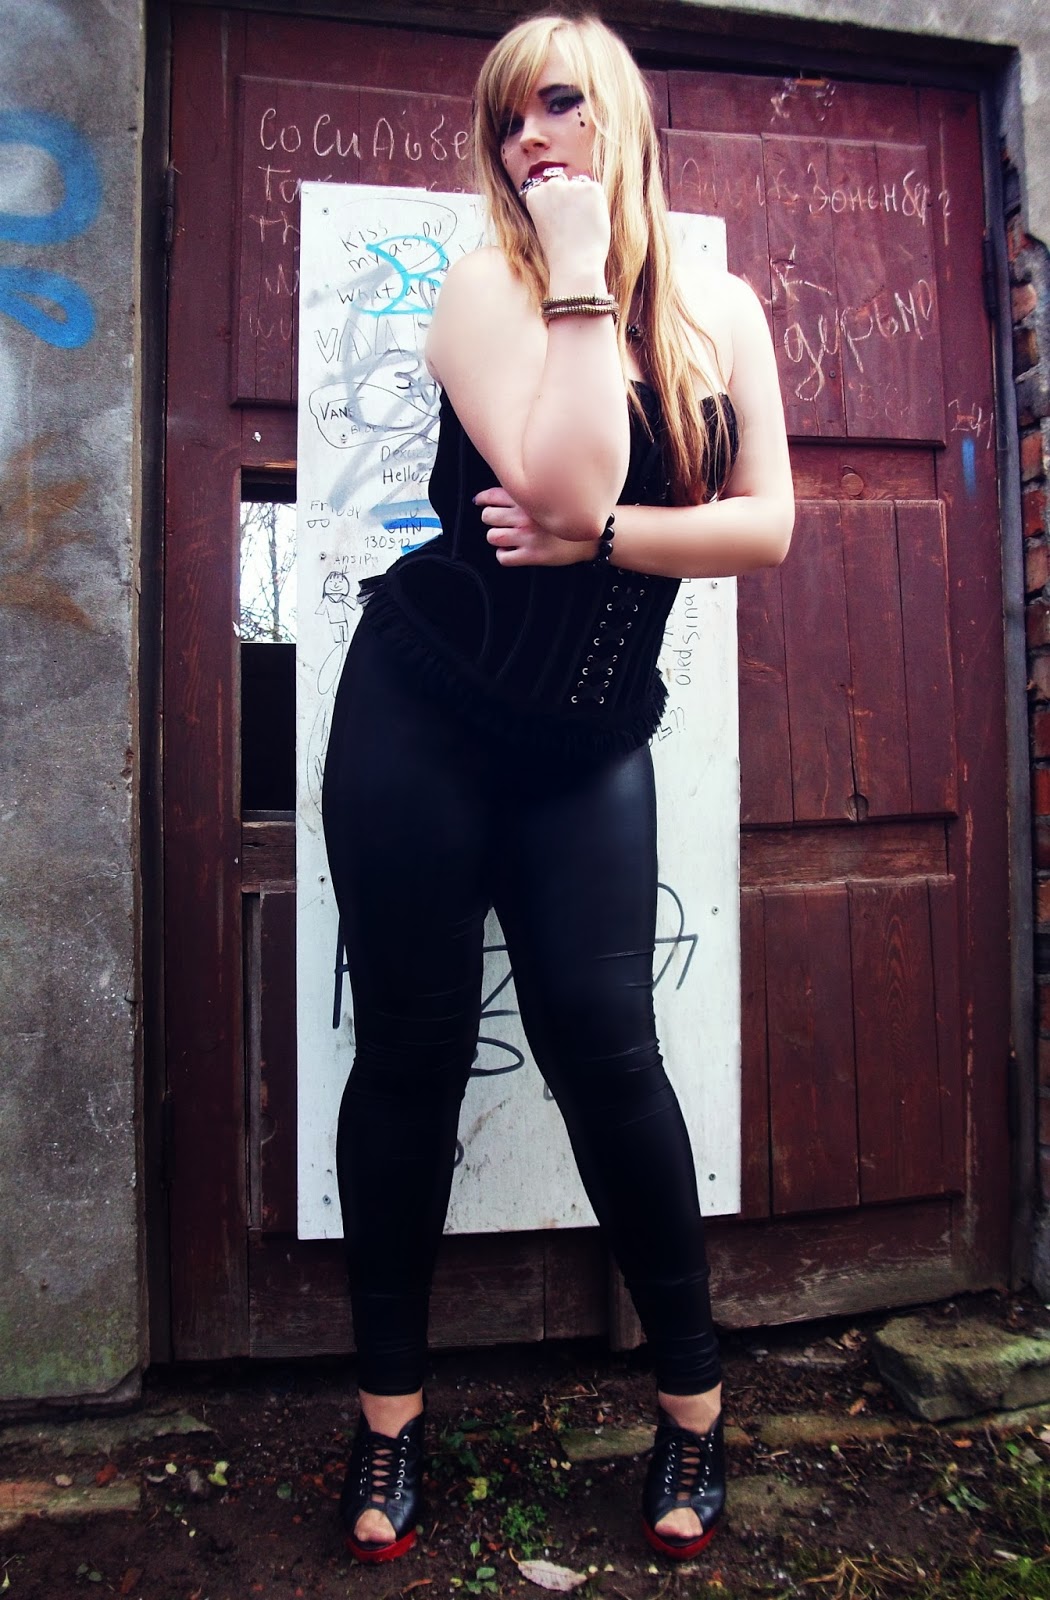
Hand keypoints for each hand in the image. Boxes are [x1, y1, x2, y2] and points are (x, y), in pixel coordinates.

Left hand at [476, 486, 596, 566]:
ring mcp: (527, 537)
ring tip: (504, 537)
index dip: (483, 499)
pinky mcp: (532, 555)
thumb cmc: (570, 515)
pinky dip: (503, 554)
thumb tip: (502, 492)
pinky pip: (503, 557)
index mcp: (528, 499)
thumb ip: (529, 493)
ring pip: (492, 537)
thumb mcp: (551, 496)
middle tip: (498, 521)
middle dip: (490, 518)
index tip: (480, 502)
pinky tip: (510, 551)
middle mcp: (525, 516)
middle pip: (488, 516)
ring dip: (495, 537)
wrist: (592, 536)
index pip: (493, 495)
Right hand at [522, 171, 609, 281]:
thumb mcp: (544, 226)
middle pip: (564, 185)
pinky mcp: (591, 188)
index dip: (556, 208)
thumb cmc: (559, 253)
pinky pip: (596, 192)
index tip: (558, 225)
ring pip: (581, 188)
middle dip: (569, 200)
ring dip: (583, 202)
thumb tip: (567, 193)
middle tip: (572, 227)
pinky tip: (591, 223)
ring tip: (582, 227)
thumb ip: (550, 207)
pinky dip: (597, 205)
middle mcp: (550, 185)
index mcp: (534, 195)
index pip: (548, 191)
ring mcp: (571, 185)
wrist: (575, 264)